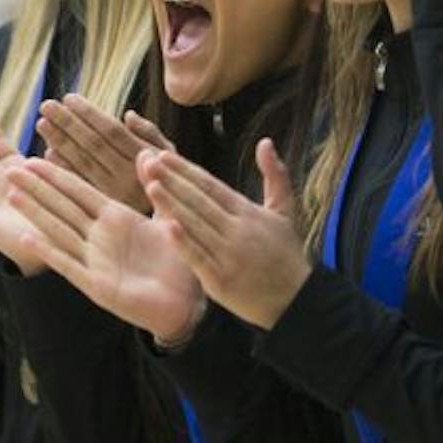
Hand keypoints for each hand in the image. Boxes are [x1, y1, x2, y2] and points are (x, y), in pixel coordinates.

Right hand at [7, 156, 204, 342]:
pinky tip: (26, 237)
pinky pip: (67, 264)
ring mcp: (95, 260)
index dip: (57, 174)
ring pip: (58, 230)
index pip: (80, 191)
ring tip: (12, 194)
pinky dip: (47, 250)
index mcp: (116, 218)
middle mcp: (100, 236)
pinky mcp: (96, 285)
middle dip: (37, 188)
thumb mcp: (169, 218)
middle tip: (10, 169)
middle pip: (62, 206)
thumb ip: (155, 188)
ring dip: (35, 212)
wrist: (186, 302)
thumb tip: (147, 153)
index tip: (33, 157)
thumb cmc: (178, 262)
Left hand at [36, 95, 171, 212]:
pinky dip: (62, 169)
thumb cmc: (172, 186)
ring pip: (81, 164)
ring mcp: (113, 196)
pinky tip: (47, 154)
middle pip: (92, 145)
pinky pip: (78, 186)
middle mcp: (128, 178)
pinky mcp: (102, 212)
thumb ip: (150, 135)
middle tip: (46, 105)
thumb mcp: (171, 159)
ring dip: (60, 143)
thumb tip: (127, 115)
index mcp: (144, 160)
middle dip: (68, 123)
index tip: (68, 97)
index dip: (89, 114)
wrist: (171, 233)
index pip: (112, 131)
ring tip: (42, 124)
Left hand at [139, 140, 309, 329]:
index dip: (186, 170)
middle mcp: (236, 230)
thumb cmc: (286, 254)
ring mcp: (228, 254)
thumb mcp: (285, 211)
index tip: (164, 155)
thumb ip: (275, 175)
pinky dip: (182, 242)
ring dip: (171, 204)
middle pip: (199, 200)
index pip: (211, 185)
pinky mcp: (220, 278)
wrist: (294, 300)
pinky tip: (165, 225)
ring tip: (149, 185)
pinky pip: (198, 256)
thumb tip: (266, 141)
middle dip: (172, 180)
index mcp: (247, 212)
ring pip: (195, 224)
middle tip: (148, 161)